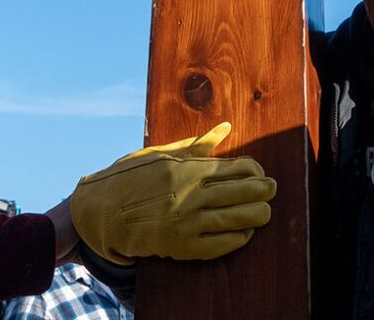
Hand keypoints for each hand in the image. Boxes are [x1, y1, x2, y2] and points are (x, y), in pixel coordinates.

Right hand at [72, 122, 276, 264]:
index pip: (236, 168)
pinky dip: (237, 238)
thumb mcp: (160, 154)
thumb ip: (197, 144)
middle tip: (273, 190)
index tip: (259, 172)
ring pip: (236, 219)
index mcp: (187, 169)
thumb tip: (225, 127)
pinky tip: (244, 233)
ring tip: (265, 212)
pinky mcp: (181, 246)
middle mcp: (190, 195)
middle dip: (263, 191)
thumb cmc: (130, 178)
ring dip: (257, 215)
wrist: (101, 212)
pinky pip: (220, 244)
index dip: (255, 170)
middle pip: (243, 192)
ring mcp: (187, 222)